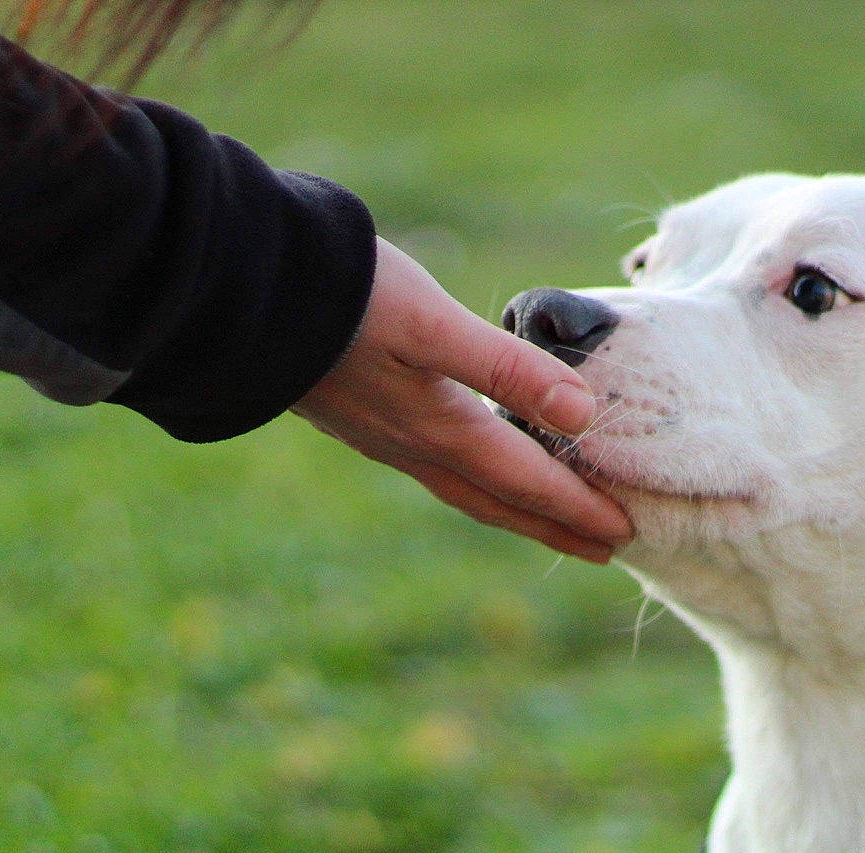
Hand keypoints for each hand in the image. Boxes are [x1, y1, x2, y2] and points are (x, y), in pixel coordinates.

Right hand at [293, 238, 633, 561]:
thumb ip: (508, 370)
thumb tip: (582, 414)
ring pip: (467, 489)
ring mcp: (383, 437)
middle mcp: (415, 446)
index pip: (530, 483)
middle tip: (606, 550)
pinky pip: (435, 469)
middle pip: (502, 502)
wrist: (237, 291)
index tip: (627, 532)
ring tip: (549, 519)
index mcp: (442, 429)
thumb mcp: (433, 325)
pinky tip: (472, 464)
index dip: (580, 508)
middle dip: (555, 526)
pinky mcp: (359, 418)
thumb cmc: (340, 296)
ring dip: (514, 508)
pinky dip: (474, 480)